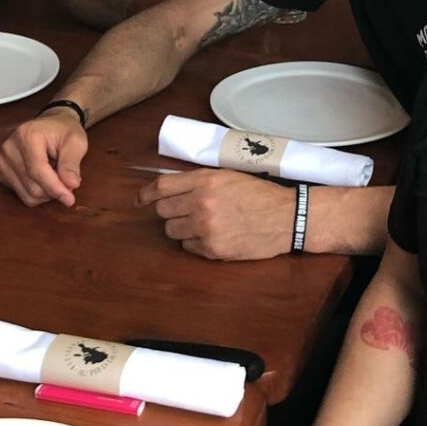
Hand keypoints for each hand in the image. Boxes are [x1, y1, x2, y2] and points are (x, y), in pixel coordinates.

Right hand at [0, 108, 88, 206]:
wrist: (50, 127)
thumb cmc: (64, 131)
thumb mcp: (76, 141)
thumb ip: (72, 163)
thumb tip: (71, 185)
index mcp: (27, 136)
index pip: (37, 170)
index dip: (55, 188)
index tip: (70, 199)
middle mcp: (9, 148)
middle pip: (32, 186)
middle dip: (53, 191)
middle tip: (69, 183)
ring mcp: (2, 161)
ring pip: (27, 194)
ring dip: (46, 194)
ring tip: (57, 177)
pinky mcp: (1, 172)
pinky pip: (21, 194)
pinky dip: (37, 193)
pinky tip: (45, 179)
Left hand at [137, 169, 294, 259]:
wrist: (287, 217)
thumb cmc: (261, 195)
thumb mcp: (229, 176)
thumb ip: (200, 180)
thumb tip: (171, 187)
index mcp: (205, 180)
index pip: (161, 187)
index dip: (145, 194)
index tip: (139, 200)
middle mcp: (201, 203)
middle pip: (163, 211)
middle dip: (172, 211)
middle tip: (188, 211)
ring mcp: (206, 228)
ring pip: (172, 231)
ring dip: (183, 228)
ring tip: (205, 224)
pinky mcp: (212, 249)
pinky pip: (188, 247)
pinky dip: (196, 243)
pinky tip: (215, 235)